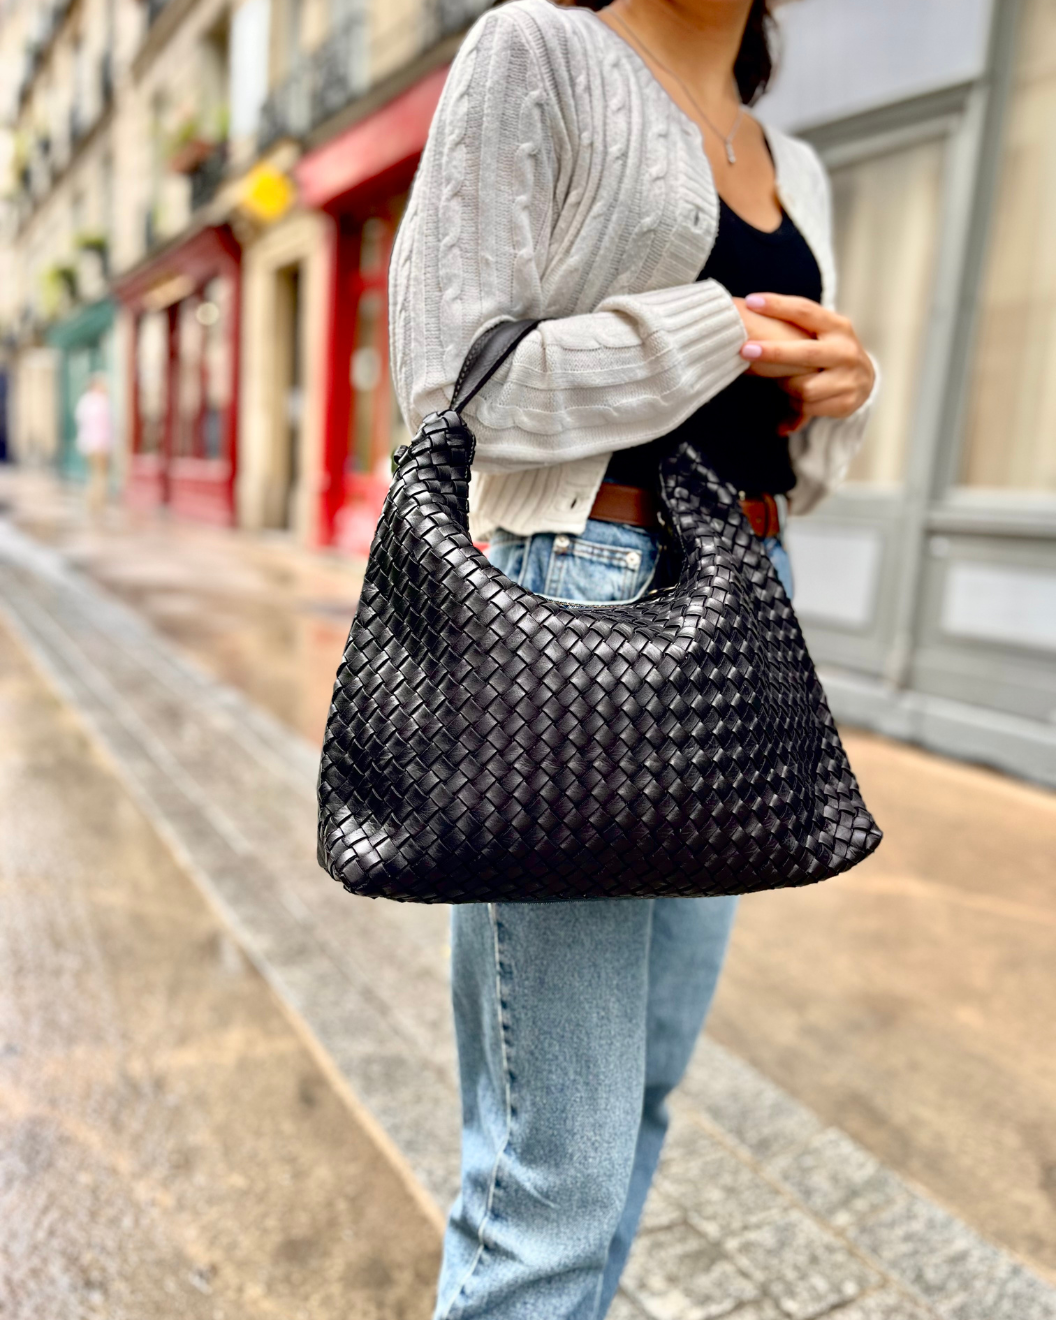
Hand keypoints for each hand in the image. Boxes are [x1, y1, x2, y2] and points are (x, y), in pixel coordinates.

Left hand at [739, 294, 874, 420]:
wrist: (865, 380)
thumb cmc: (829, 351)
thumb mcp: (821, 333)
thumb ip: (795, 326)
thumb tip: (750, 307)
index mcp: (838, 326)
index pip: (805, 311)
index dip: (777, 305)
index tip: (751, 302)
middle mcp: (845, 351)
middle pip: (805, 353)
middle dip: (774, 352)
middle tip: (745, 350)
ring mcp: (848, 379)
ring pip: (803, 387)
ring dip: (786, 387)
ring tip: (783, 383)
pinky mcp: (846, 403)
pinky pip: (807, 407)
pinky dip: (795, 405)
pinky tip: (795, 399)